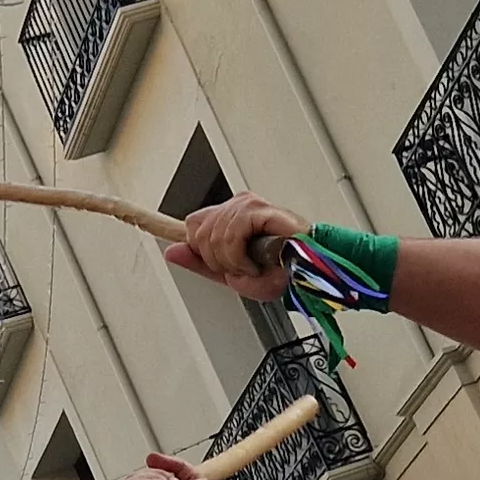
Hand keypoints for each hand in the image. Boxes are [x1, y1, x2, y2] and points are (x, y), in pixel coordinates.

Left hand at [162, 192, 312, 303]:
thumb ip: (200, 263)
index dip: (198, 249)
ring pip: (212, 236)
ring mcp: (247, 204)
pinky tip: (255, 262)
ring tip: (253, 267)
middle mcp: (237, 206)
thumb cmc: (280, 272)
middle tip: (242, 269)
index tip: (217, 266)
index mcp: (230, 217)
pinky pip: (230, 234)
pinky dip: (240, 257)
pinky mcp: (258, 208)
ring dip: (232, 263)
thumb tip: (172, 252)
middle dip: (216, 261)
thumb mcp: (231, 273)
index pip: (193, 224)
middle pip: (197, 231)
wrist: (307, 275)